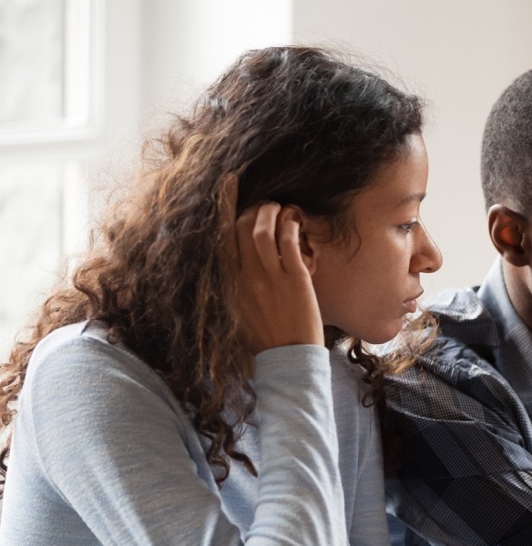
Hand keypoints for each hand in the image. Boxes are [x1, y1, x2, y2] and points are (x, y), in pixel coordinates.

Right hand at [222, 175, 322, 355]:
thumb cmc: (265, 341)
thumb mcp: (238, 313)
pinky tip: (296, 221)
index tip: (229, 184)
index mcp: (230, 284)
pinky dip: (291, 225)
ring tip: (281, 208)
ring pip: (263, 230)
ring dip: (271, 211)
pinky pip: (289, 242)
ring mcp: (270, 278)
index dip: (225, 206)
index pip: (222, 237)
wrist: (286, 361)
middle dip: (253, 207)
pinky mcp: (295, 280)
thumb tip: (237, 267)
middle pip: (241, 227)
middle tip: (266, 204)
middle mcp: (245, 277)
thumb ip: (236, 287)